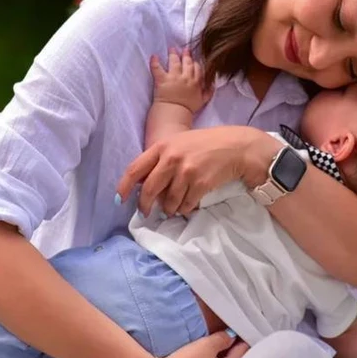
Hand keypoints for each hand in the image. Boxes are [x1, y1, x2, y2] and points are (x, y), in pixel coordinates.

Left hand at [117, 126, 281, 215]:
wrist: (236, 146)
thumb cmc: (207, 144)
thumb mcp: (180, 144)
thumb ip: (162, 159)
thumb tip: (145, 183)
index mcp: (163, 146)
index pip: (135, 169)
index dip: (125, 187)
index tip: (120, 199)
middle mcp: (171, 158)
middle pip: (149, 189)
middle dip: (145, 205)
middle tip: (146, 213)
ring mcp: (186, 171)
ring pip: (168, 201)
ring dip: (169, 209)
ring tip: (172, 209)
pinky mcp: (200, 183)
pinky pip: (186, 205)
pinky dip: (185, 209)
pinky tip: (188, 205)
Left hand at [150, 47, 211, 112]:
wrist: (175, 113)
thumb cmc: (188, 109)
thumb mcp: (203, 101)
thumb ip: (209, 91)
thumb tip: (213, 84)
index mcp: (196, 81)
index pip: (197, 68)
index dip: (195, 62)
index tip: (194, 58)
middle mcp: (185, 77)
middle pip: (187, 62)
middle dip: (186, 54)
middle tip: (185, 49)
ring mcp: (173, 77)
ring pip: (174, 62)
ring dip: (173, 54)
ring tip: (171, 49)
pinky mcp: (162, 80)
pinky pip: (157, 68)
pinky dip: (154, 62)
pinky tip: (154, 56)